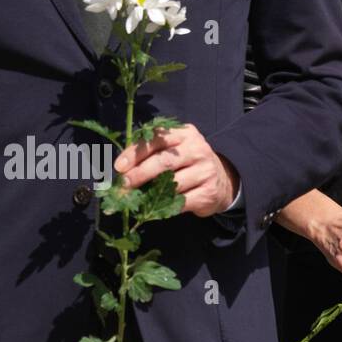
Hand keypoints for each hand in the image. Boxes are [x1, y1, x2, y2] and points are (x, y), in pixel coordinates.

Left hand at [113, 124, 238, 216]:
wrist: (222, 181)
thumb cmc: (186, 163)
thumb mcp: (172, 149)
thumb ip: (149, 153)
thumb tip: (120, 169)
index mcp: (184, 134)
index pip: (156, 139)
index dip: (135, 153)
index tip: (119, 167)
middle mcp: (197, 149)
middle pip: (164, 161)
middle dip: (139, 174)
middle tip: (123, 184)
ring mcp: (206, 171)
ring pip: (173, 183)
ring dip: (150, 192)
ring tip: (136, 197)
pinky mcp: (209, 192)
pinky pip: (182, 201)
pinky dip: (165, 205)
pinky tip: (155, 206)